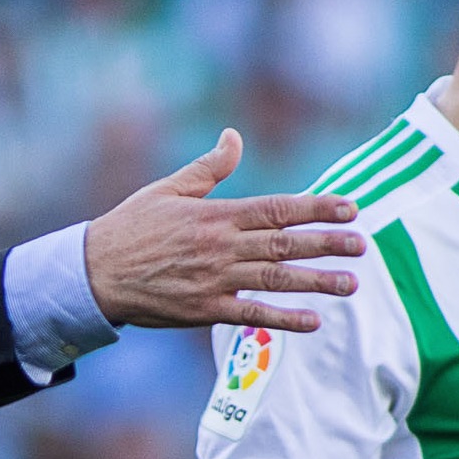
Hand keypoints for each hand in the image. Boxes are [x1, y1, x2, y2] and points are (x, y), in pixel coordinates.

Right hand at [86, 129, 365, 330]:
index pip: (277, 208)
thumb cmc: (131, 227)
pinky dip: (283, 319)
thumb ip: (208, 168)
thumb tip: (234, 136)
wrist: (96, 272)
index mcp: (217, 214)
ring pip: (275, 278)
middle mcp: (222, 246)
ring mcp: (215, 279)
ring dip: (316, 282)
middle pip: (285, 242)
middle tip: (363, 245)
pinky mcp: (205, 309)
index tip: (350, 208)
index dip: (316, 207)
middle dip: (328, 243)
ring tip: (351, 284)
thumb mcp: (169, 189)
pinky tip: (312, 322)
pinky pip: (252, 316)